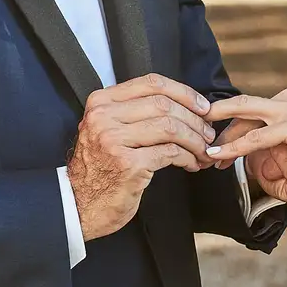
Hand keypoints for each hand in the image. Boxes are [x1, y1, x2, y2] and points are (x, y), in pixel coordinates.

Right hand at [68, 74, 215, 239]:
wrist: (78, 203)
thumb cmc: (99, 168)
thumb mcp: (107, 130)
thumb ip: (133, 112)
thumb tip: (181, 104)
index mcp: (101, 102)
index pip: (151, 83)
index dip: (183, 92)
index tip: (201, 106)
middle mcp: (104, 117)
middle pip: (164, 105)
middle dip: (194, 119)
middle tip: (208, 133)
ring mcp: (114, 140)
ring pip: (170, 127)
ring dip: (195, 140)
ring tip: (203, 150)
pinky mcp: (129, 164)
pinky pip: (170, 153)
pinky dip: (188, 157)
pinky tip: (191, 163)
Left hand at [207, 86, 286, 171]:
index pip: (264, 105)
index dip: (242, 118)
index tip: (226, 133)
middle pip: (246, 107)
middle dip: (223, 121)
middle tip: (203, 137)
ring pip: (244, 116)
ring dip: (222, 133)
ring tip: (202, 148)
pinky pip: (256, 139)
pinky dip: (234, 148)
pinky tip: (218, 157)